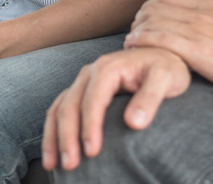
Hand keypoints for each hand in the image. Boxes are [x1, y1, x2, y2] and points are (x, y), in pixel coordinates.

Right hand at [42, 48, 189, 171]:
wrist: (160, 54)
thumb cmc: (165, 68)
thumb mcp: (166, 78)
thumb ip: (150, 98)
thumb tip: (133, 123)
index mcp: (106, 69)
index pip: (92, 101)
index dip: (90, 127)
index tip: (92, 152)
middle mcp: (88, 74)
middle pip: (69, 106)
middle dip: (67, 137)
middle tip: (70, 164)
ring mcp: (81, 82)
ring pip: (58, 109)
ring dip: (53, 136)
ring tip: (53, 163)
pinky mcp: (80, 91)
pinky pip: (59, 109)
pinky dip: (53, 129)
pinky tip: (53, 148)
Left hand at [126, 0, 212, 78]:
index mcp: (208, 8)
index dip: (149, 5)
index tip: (141, 17)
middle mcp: (204, 16)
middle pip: (157, 8)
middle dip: (139, 18)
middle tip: (132, 29)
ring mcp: (200, 32)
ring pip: (155, 23)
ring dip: (136, 30)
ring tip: (129, 39)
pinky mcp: (196, 50)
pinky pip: (161, 39)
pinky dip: (142, 40)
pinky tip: (133, 44)